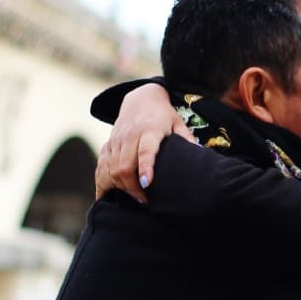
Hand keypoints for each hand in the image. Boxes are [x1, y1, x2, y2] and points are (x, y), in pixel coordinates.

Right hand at [95, 83, 194, 202]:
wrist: (141, 98)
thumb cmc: (164, 115)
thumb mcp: (178, 123)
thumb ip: (187, 138)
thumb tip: (200, 154)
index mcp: (149, 130)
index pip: (145, 151)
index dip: (145, 168)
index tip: (147, 184)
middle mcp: (130, 136)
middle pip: (124, 166)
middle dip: (132, 187)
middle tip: (144, 201)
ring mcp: (116, 140)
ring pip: (110, 169)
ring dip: (119, 187)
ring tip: (133, 198)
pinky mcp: (108, 144)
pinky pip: (101, 166)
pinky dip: (103, 182)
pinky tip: (108, 194)